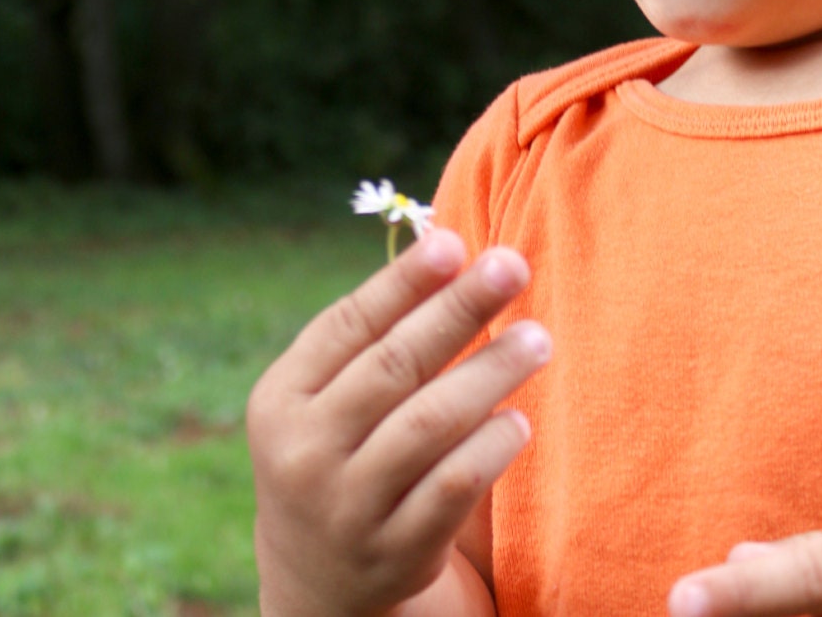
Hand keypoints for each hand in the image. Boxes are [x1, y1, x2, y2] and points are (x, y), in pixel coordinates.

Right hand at [247, 229, 551, 616]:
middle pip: (394, 365)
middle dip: (458, 309)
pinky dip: (490, 447)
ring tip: (538, 340)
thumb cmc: (341, 448)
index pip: (348, 324)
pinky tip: (519, 420)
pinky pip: (453, 488)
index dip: (404, 281)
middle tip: (513, 266)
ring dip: (490, 372)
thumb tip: (449, 242)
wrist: (318, 580)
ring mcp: (348, 507)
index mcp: (282, 398)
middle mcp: (305, 452)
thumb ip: (375, 333)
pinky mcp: (395, 553)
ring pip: (429, 424)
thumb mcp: (326, 396)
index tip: (456, 241)